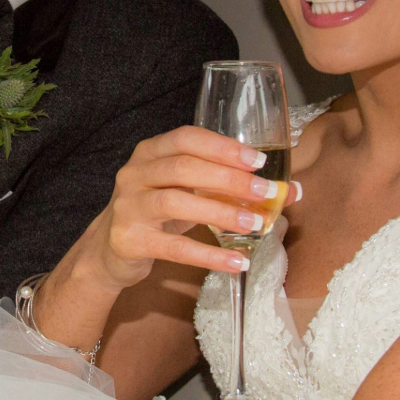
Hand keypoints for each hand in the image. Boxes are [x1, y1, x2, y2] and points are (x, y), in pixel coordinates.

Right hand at [78, 126, 301, 292]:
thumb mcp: (184, 191)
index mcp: (150, 152)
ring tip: (256, 225)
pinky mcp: (130, 240)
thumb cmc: (157, 214)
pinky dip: (208, 255)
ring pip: (176, 202)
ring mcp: (129, 207)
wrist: (108, 250)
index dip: (223, 147)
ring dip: (221, 212)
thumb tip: (290, 191)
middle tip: (266, 193)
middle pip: (183, 168)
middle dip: (229, 179)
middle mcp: (134, 174)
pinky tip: (236, 261)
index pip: (186, 138)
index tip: (258, 161)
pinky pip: (174, 247)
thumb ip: (227, 186)